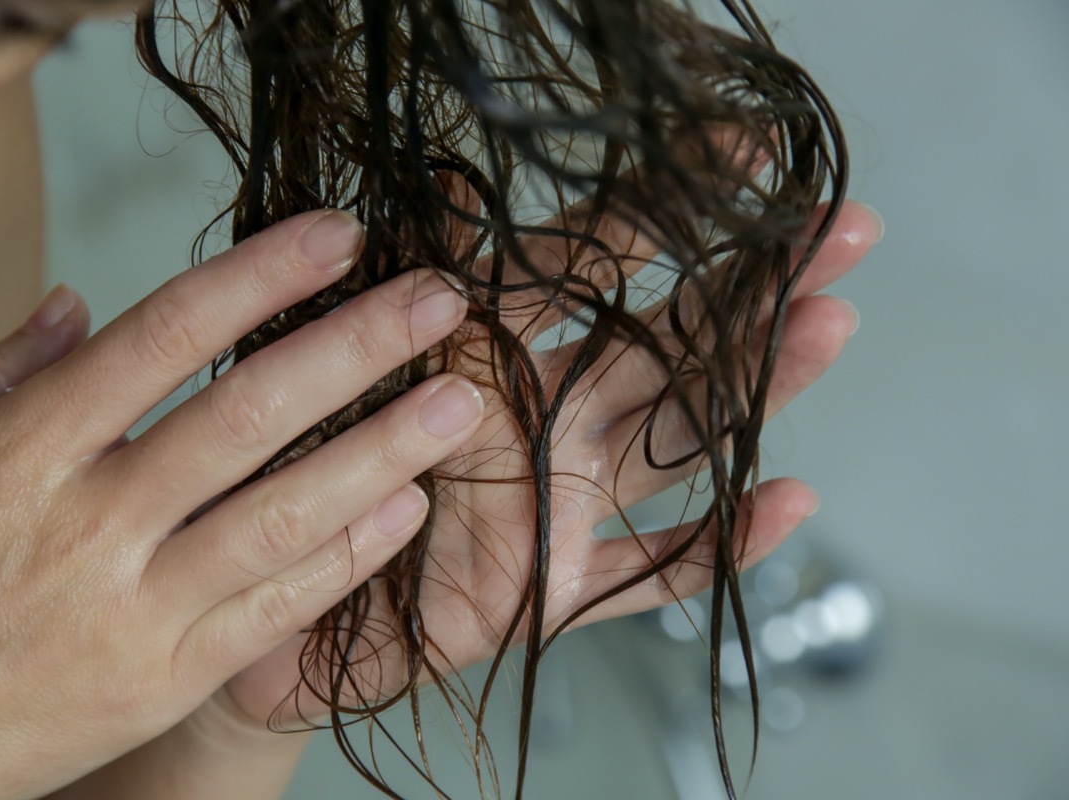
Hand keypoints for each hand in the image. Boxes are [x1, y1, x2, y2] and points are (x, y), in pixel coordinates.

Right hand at [0, 210, 483, 799]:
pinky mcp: (165, 679)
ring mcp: (133, 608)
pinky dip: (348, 557)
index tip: (337, 237)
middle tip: (437, 301)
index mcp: (21, 450)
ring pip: (283, 515)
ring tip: (460, 403)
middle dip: (357, 348)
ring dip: (384, 451)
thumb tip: (78, 306)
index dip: (261, 277)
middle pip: (247, 414)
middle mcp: (87, 522)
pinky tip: (408, 508)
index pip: (164, 337)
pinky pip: (277, 611)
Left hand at [213, 198, 878, 726]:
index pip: (594, 264)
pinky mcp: (556, 592)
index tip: (748, 151)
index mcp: (492, 358)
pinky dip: (718, 545)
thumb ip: (419, 296)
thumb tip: (457, 186)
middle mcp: (544, 425)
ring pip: (678, 438)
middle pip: (668, 344)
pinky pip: (653, 572)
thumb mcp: (356, 373)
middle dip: (754, 287)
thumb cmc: (302, 479)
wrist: (268, 606)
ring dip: (752, 386)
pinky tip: (788, 501)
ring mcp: (562, 508)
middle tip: (843, 231)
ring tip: (828, 325)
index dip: (669, 202)